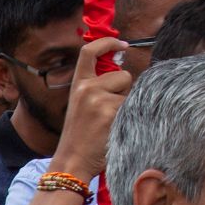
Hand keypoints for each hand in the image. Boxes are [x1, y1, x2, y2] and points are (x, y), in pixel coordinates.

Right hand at [51, 36, 131, 180]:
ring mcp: (99, 100)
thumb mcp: (81, 105)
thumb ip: (97, 88)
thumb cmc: (81, 136)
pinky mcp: (111, 113)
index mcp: (78, 85)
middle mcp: (87, 88)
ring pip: (131, 91)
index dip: (107, 42)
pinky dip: (131, 116)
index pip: (89, 52)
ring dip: (127, 104)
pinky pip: (133, 106)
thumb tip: (123, 72)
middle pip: (123, 75)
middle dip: (124, 90)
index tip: (122, 44)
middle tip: (110, 112)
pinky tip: (117, 129)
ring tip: (111, 122)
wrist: (71, 162)